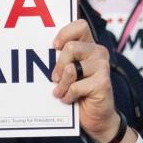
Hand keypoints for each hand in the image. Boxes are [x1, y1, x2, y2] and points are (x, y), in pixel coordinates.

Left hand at [52, 20, 116, 142]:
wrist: (95, 117)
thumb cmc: (78, 92)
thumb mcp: (67, 73)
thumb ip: (60, 60)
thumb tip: (39, 53)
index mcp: (89, 46)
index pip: (80, 25)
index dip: (65, 33)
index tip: (54, 47)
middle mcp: (98, 53)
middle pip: (71, 47)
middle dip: (58, 65)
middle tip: (55, 79)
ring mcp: (102, 67)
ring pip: (71, 69)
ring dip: (62, 84)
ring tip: (62, 92)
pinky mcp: (103, 82)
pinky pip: (76, 87)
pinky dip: (68, 96)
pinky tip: (70, 99)